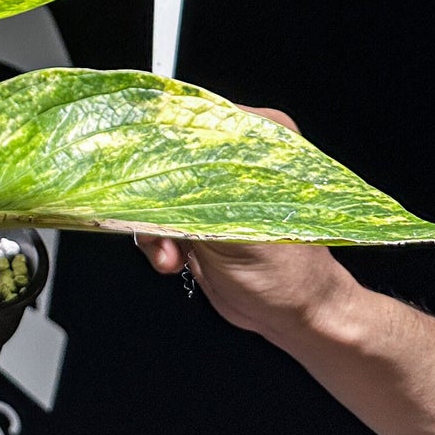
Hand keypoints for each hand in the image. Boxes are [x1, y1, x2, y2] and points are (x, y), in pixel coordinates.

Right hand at [135, 105, 353, 342]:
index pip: (193, 119)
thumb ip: (193, 190)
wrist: (294, 315)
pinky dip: (156, 240)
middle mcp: (232, 157)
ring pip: (154, 189)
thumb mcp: (238, 222)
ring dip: (153, 226)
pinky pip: (155, 216)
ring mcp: (211, 188)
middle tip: (156, 225)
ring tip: (169, 253)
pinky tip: (172, 259)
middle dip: (153, 195)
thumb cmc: (290, 271)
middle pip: (166, 155)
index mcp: (258, 137)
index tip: (140, 169)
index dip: (160, 142)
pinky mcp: (195, 215)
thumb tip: (154, 169)